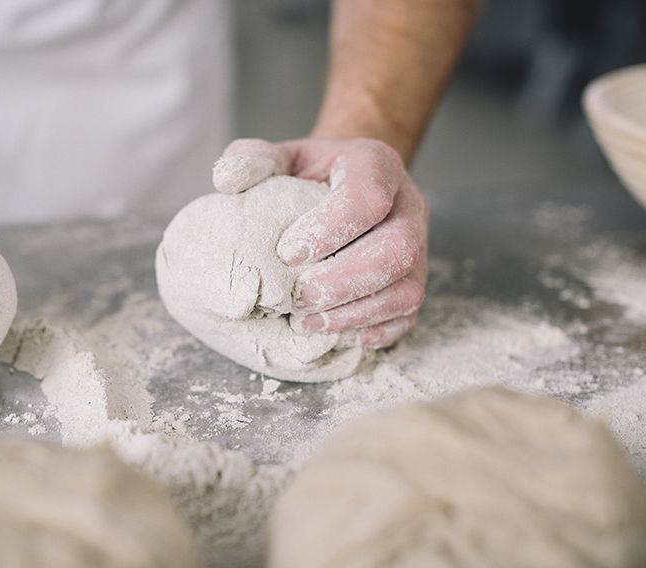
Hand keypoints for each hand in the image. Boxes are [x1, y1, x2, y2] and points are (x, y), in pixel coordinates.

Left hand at [213, 138, 427, 348]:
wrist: (343, 186)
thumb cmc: (309, 176)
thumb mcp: (280, 157)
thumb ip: (251, 159)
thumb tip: (226, 179)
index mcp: (377, 166)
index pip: (368, 198)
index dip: (330, 230)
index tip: (287, 253)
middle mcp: (409, 206)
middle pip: (397, 250)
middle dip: (344, 281)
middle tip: (298, 298)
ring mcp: (419, 248)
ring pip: (406, 289)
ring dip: (354, 313)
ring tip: (306, 322)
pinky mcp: (414, 281)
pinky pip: (406, 316)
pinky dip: (372, 331)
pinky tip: (334, 333)